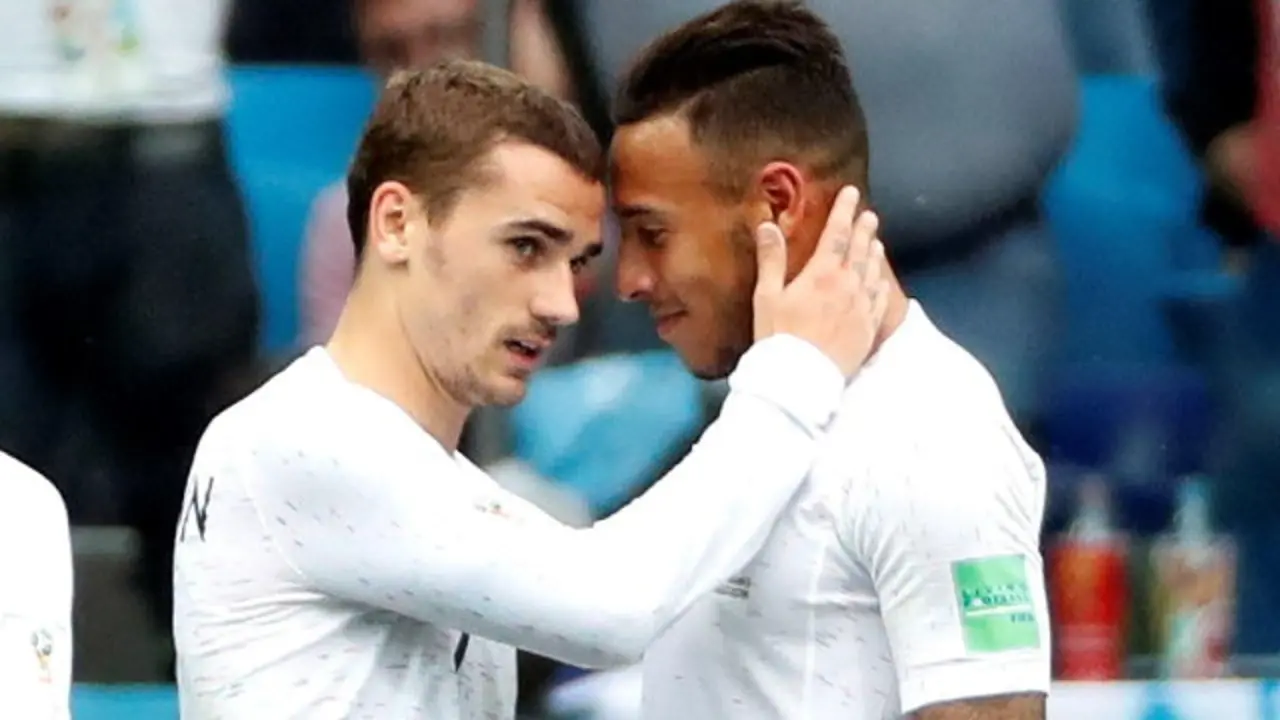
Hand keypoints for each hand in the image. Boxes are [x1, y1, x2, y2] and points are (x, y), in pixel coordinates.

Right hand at [752, 186, 888, 377]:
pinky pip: (880, 301)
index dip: (844, 211)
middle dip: (864, 229)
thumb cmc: (778, 338)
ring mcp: (861, 308)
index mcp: (822, 274)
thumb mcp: (767, 296)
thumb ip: (771, 259)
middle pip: (860, 250)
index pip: (837, 234)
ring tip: (876, 241)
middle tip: (868, 214)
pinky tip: (881, 281)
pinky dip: (882, 285)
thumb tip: (768, 225)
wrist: (800, 380)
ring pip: (873, 273)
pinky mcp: (867, 329)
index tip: (851, 193)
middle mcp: (848, 286)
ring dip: (874, 253)